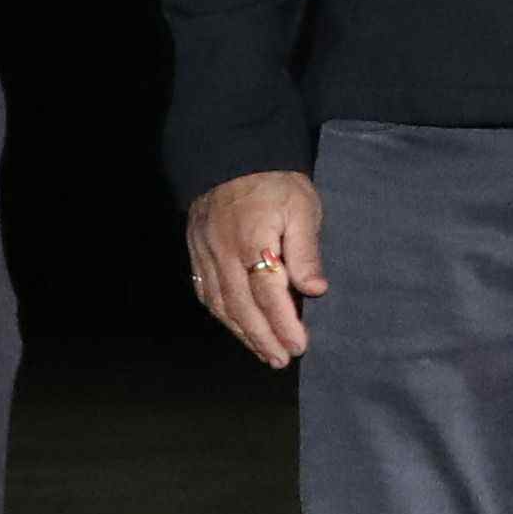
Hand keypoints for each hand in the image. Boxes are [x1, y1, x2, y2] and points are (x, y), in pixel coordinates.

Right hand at [188, 169, 325, 367]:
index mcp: (252, 241)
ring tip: (264, 352)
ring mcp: (205, 253)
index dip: (284, 324)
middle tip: (282, 360)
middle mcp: (223, 253)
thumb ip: (306, 250)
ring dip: (243, 333)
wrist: (232, 153)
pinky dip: (221, 315)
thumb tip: (315, 290)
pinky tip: (236, 326)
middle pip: (241, 308)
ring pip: (220, 304)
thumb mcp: (302, 207)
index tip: (300, 346)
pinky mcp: (196, 251)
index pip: (268, 294)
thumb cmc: (274, 181)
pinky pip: (205, 292)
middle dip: (263, 339)